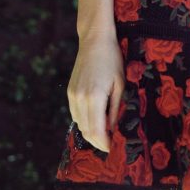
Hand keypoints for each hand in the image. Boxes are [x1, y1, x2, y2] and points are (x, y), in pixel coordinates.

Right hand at [66, 33, 124, 151]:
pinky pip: (75, 114)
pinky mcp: (70, 92)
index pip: (97, 131)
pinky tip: (96, 120)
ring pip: (79, 124)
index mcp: (94, 97)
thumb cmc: (112, 60)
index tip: (114, 149)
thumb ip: (115, 109)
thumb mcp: (120, 84)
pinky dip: (84, 121)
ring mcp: (72, 95)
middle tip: (111, 145)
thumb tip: (113, 129)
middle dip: (98, 141)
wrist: (94, 41)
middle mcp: (80, 99)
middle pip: (86, 131)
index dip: (105, 143)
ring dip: (91, 132)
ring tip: (105, 134)